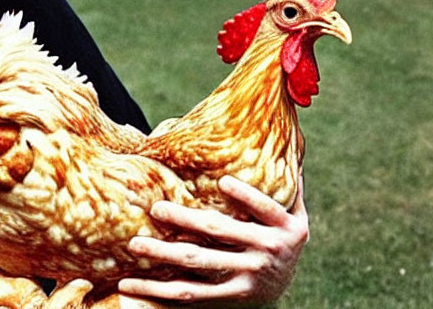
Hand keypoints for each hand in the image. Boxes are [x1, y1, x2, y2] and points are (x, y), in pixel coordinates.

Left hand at [117, 175, 308, 306]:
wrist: (288, 284)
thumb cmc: (282, 236)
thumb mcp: (297, 214)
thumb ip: (291, 184)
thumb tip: (286, 140)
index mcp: (286, 227)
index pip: (264, 208)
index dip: (246, 196)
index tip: (223, 182)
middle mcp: (269, 250)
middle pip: (220, 232)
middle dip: (187, 220)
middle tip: (157, 208)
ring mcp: (249, 276)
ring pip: (200, 264)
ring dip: (165, 255)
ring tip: (136, 245)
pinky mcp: (232, 296)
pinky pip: (192, 294)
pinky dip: (162, 291)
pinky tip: (135, 284)